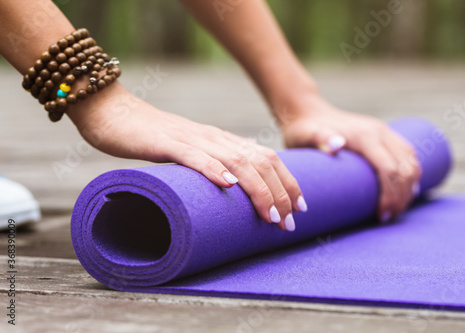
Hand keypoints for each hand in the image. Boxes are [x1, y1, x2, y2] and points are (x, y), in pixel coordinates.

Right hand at [67, 83, 305, 231]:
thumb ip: (210, 164)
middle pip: (259, 161)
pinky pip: (193, 156)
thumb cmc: (150, 139)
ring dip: (257, 189)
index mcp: (221, 141)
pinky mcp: (164, 143)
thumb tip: (232, 185)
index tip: (299, 208)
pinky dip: (213, 170)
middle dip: (280, 193)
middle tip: (289, 223)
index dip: (287, 182)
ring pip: (235, 160)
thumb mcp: (188, 154)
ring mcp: (190, 139)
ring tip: (271, 215)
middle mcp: (213, 138)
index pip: (266, 158)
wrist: (113, 112)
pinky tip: (228, 185)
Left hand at [279, 96, 420, 221]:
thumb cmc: (304, 129)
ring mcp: (384, 131)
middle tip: (387, 218)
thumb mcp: (307, 135)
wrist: (308, 111)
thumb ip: (320, 138)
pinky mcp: (384, 134)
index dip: (390, 196)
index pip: (389, 169)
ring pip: (411, 161)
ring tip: (395, 210)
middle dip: (401, 197)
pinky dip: (411, 174)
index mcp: (365, 136)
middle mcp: (379, 131)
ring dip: (409, 188)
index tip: (381, 216)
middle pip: (405, 168)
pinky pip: (408, 155)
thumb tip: (337, 145)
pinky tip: (405, 191)